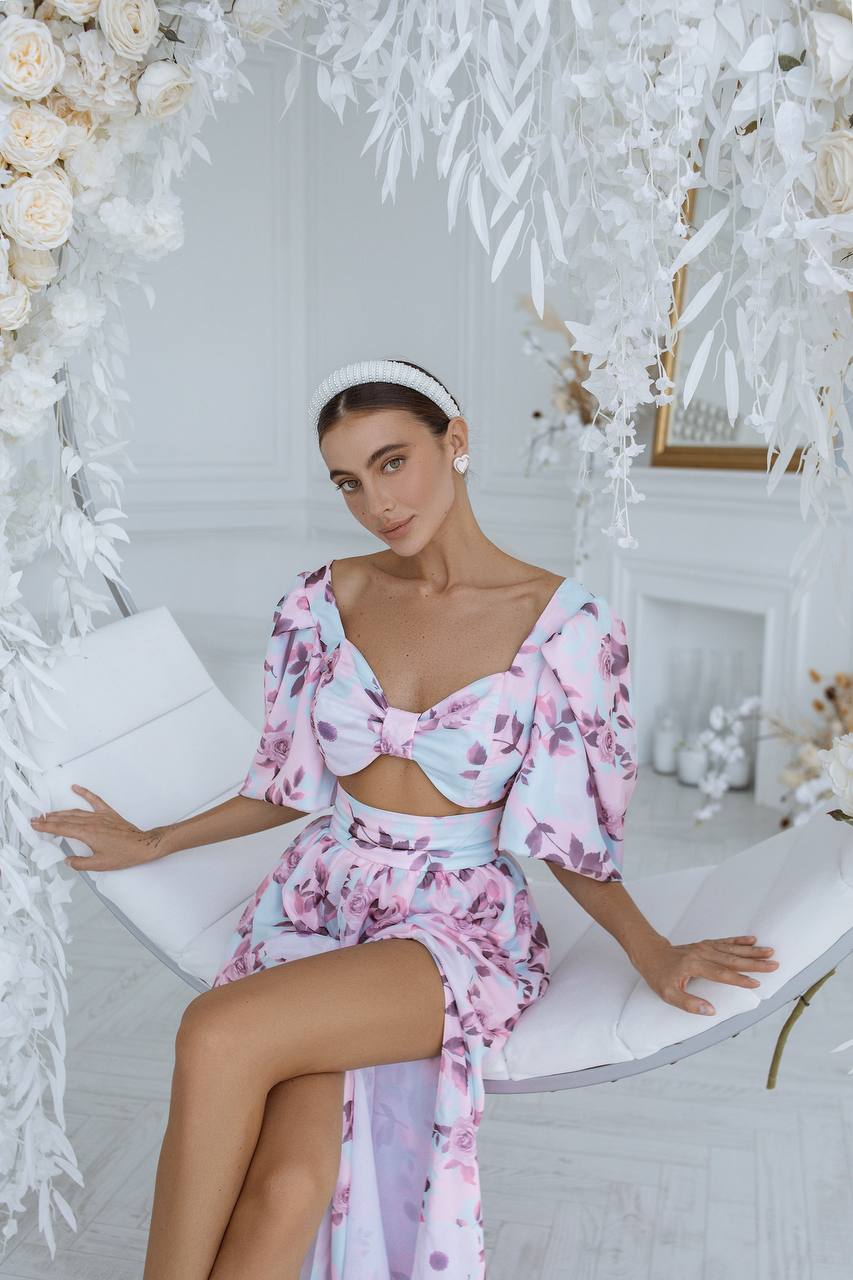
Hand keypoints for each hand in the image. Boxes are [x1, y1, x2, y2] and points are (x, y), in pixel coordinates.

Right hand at [29, 784, 167, 871]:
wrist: (143, 845)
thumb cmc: (124, 855)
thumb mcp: (99, 864)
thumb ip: (80, 863)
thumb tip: (68, 860)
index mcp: (88, 834)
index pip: (62, 829)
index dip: (47, 827)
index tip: (35, 825)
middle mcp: (92, 822)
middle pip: (65, 819)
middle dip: (49, 819)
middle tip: (36, 819)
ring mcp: (100, 816)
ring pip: (75, 811)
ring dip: (60, 812)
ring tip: (48, 813)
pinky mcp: (108, 813)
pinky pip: (94, 800)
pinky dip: (84, 793)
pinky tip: (76, 788)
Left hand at [631, 934, 779, 1015]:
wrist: (650, 952)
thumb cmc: (658, 974)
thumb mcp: (668, 994)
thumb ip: (689, 1003)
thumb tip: (711, 1011)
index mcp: (694, 966)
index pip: (721, 974)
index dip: (739, 979)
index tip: (756, 983)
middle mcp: (701, 953)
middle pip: (731, 959)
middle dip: (754, 962)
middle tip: (773, 964)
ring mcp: (704, 947)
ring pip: (732, 949)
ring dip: (752, 950)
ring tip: (769, 951)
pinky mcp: (705, 944)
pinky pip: (725, 942)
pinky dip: (739, 940)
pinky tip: (752, 939)